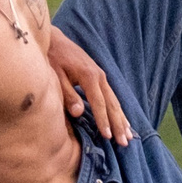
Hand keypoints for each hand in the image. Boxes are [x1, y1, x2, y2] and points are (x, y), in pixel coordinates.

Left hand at [46, 29, 131, 145]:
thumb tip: (78, 113)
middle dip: (118, 124)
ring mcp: (101, 75)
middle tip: (125, 142)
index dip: (103, 121)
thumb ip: (68, 94)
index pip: (99, 103)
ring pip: (115, 100)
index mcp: (89, 76)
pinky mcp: (99, 76)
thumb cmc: (52, 58)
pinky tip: (121, 120)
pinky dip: (117, 110)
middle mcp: (100, 76)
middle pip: (112, 104)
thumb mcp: (56, 76)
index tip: (107, 136)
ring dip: (122, 119)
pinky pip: (111, 96)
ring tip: (129, 136)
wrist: (55, 40)